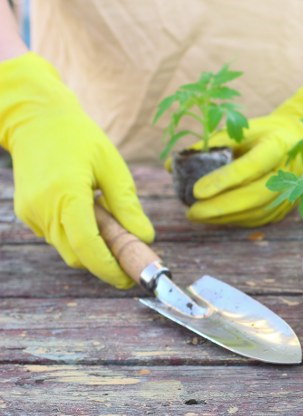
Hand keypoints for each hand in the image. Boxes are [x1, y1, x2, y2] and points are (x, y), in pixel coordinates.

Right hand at [0, 53, 154, 287]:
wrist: (36, 120)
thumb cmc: (79, 138)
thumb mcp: (113, 167)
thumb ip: (128, 205)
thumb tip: (145, 237)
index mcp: (66, 194)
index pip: (88, 245)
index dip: (109, 267)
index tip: (130, 278)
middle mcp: (43, 208)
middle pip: (78, 255)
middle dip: (105, 263)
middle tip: (133, 257)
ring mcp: (31, 213)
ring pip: (68, 249)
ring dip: (92, 248)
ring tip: (112, 224)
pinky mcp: (27, 214)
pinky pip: (57, 237)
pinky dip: (78, 236)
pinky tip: (89, 214)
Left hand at [181, 70, 302, 225]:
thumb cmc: (268, 132)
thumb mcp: (244, 127)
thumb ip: (211, 144)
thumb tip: (172, 164)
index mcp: (279, 144)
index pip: (250, 165)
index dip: (223, 180)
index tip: (196, 190)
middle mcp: (289, 172)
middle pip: (254, 195)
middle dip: (220, 207)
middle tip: (191, 211)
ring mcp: (290, 193)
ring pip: (256, 212)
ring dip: (224, 217)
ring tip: (196, 214)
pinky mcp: (286, 208)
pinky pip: (258, 219)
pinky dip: (234, 220)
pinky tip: (215, 217)